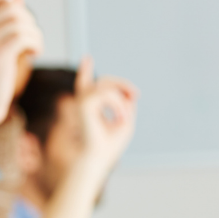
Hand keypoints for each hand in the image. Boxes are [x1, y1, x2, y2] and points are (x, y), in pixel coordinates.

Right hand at [75, 56, 138, 180]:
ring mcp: (82, 103)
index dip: (85, 71)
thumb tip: (125, 92)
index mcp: (90, 108)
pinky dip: (117, 105)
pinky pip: (107, 94)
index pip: (86, 86)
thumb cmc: (109, 144)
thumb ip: (125, 103)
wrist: (97, 159)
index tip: (87, 58)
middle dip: (122, 84)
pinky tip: (120, 118)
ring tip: (123, 118)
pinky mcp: (83, 105)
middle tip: (136, 96)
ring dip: (120, 101)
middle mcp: (83, 103)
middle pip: (104, 81)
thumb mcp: (125, 120)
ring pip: (105, 86)